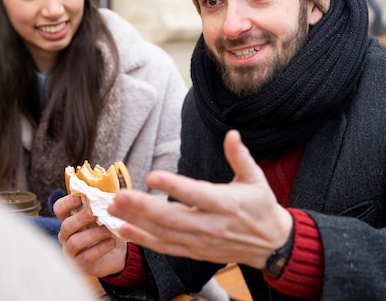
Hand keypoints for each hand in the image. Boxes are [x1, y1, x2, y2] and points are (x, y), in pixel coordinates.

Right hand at [53, 193, 126, 276]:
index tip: (79, 198)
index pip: (59, 209)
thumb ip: (102, 205)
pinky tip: (111, 242)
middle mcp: (66, 235)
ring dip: (92, 234)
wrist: (116, 255)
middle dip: (80, 218)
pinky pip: (86, 257)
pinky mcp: (79, 265)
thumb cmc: (107, 231)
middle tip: (95, 213)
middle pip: (66, 225)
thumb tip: (110, 193)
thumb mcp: (104, 216)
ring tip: (107, 230)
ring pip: (75, 242)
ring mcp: (70, 251)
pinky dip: (100, 248)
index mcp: (69, 219)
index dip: (66, 202)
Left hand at [108, 129, 292, 268]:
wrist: (271, 245)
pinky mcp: (195, 252)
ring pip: (164, 233)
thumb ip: (240, 156)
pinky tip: (124, 230)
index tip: (152, 176)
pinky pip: (166, 248)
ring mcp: (201, 242)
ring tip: (114, 209)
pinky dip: (144, 241)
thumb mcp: (255, 178)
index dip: (174, 186)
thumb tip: (232, 134)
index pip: (196, 194)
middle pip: (172, 217)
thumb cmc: (261, 207)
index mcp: (226, 203)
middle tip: (119, 195)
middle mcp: (211, 225)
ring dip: (136, 222)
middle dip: (143, 207)